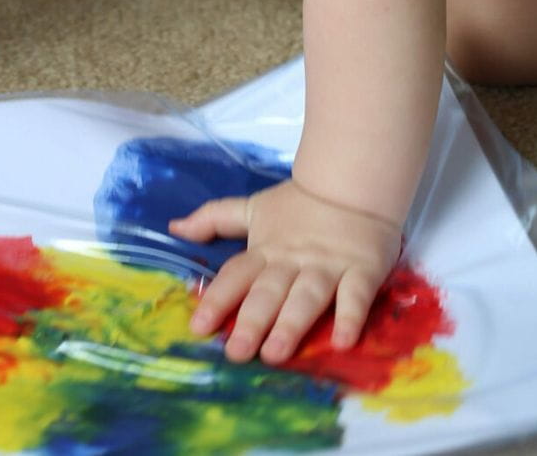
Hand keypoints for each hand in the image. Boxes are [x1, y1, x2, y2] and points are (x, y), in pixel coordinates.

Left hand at [169, 180, 401, 364]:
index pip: (236, 275)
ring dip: (291, 325)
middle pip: (268, 292)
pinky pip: (356, 296)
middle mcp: (292, 261)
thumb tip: (173, 227)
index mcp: (265, 250)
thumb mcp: (251, 207)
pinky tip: (342, 343)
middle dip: (251, 322)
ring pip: (306, 297)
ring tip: (275, 353)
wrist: (352, 182)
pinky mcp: (362, 270)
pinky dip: (350, 317)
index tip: (199, 326)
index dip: (218, 299)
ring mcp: (327, 266)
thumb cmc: (298, 204)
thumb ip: (214, 218)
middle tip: (236, 353)